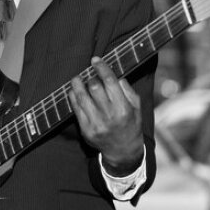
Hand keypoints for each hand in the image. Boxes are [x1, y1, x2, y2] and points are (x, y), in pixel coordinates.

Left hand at [68, 56, 143, 174]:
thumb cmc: (131, 123)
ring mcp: (96, 124)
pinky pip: (75, 108)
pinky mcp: (86, 129)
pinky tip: (74, 91)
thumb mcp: (136, 107)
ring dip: (77, 84)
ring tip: (77, 79)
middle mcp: (110, 116)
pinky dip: (73, 97)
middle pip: (94, 87)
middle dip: (91, 77)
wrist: (123, 150)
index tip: (95, 59)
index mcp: (124, 108)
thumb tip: (113, 74)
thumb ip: (127, 89)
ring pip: (82, 97)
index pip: (110, 81)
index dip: (101, 67)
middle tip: (90, 75)